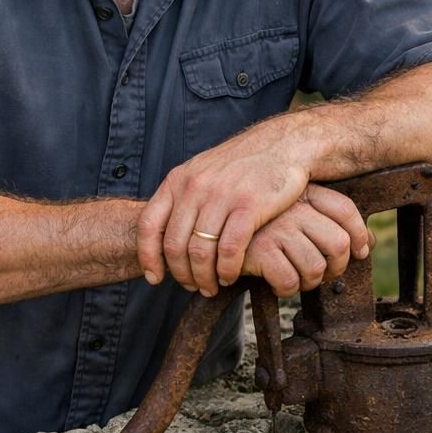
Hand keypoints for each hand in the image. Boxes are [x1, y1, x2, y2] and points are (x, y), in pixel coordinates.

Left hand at [137, 126, 369, 294]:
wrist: (283, 145)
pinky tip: (230, 276)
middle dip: (181, 274)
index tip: (156, 278)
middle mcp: (195, 187)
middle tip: (192, 287)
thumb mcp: (204, 171)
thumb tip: (166, 232)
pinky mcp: (249, 206)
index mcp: (178, 179)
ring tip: (212, 286)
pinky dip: (226, 270)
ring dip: (204, 277)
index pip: (148, 224)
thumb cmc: (244, 165)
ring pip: (200, 251)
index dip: (148, 256)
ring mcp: (222, 195)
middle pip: (174, 244)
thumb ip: (184, 197)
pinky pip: (229, 249)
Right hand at [230, 185, 372, 295]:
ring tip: (294, 279)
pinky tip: (274, 283)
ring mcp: (279, 228)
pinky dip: (285, 290)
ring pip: (316, 267)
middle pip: (339, 244)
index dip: (360, 235)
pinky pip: (289, 281)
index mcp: (303, 193)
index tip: (360, 252)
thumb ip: (327, 219)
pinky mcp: (261, 250)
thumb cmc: (255, 222)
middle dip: (335, 268)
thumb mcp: (292, 209)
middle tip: (321, 275)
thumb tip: (369, 243)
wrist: (209, 221)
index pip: (346, 210)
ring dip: (308, 283)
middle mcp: (294, 208)